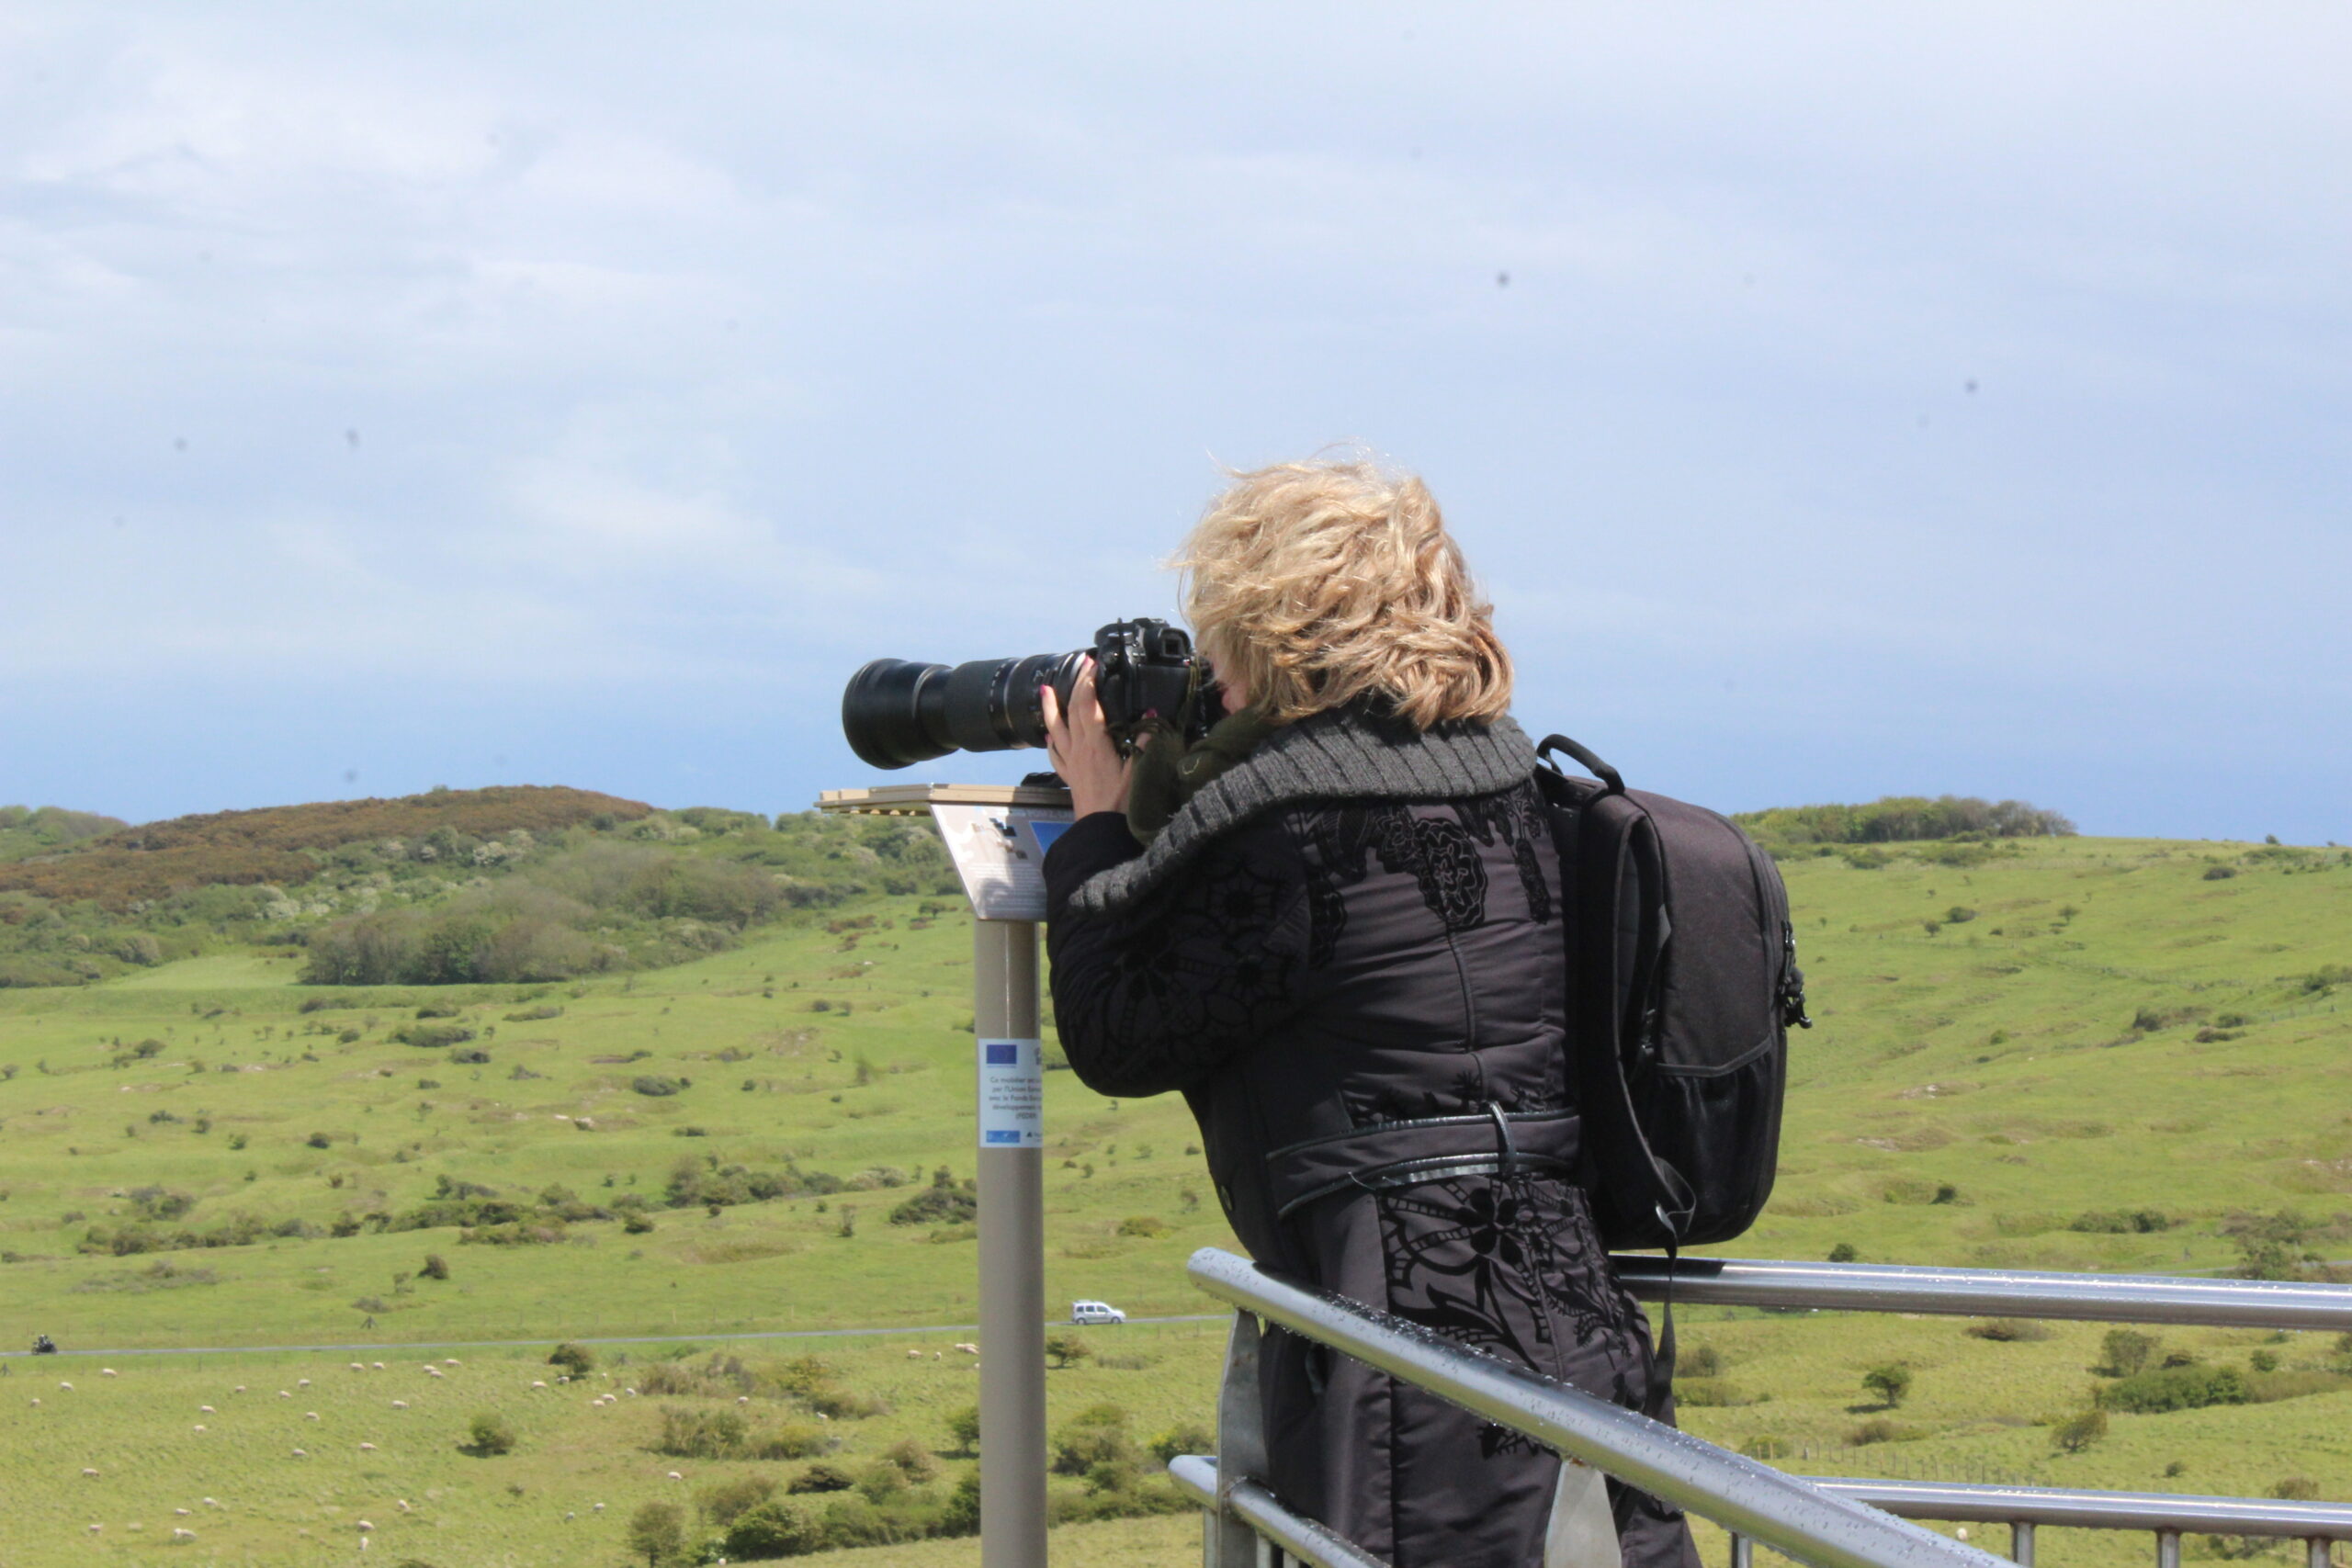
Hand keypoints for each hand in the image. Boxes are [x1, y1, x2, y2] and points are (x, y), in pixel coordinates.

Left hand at [1041, 659, 1133, 819]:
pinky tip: (1049, 735)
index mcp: (1095, 744)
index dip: (1088, 683)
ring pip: (1055, 728)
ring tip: (1045, 689)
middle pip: (1071, 710)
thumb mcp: (1139, 771)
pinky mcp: (1069, 776)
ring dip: (1050, 707)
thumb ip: (1144, 742)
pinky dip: (1052, 740)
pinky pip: (1055, 753)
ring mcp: (1070, 762)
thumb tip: (1151, 714)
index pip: (1088, 705)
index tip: (1092, 665)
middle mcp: (1078, 749)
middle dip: (1075, 685)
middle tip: (1079, 665)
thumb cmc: (1121, 805)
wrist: (1100, 832)